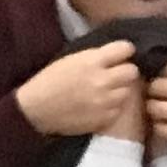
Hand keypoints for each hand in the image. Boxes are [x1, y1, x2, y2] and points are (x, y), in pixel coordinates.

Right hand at [15, 41, 141, 139]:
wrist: (33, 110)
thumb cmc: (48, 82)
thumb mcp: (69, 60)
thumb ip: (94, 57)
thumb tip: (116, 55)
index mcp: (91, 61)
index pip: (125, 48)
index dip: (123, 52)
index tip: (119, 56)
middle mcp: (102, 80)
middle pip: (132, 71)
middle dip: (124, 72)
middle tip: (113, 76)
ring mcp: (105, 101)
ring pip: (127, 91)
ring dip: (118, 91)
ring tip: (103, 93)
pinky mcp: (104, 118)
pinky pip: (118, 109)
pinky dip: (110, 108)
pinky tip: (97, 106)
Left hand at [148, 46, 166, 166]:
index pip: (166, 66)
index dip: (162, 70)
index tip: (164, 75)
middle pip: (155, 86)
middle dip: (155, 88)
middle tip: (159, 91)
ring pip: (154, 108)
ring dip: (153, 107)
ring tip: (160, 106)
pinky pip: (162, 130)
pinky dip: (160, 127)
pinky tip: (166, 122)